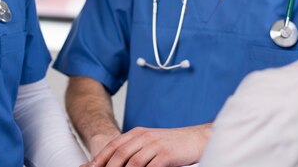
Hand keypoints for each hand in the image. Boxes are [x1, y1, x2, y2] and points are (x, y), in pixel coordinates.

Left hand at [80, 123, 211, 166]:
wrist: (198, 138)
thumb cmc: (173, 144)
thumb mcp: (151, 142)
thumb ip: (134, 150)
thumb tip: (118, 162)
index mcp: (137, 133)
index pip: (113, 146)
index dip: (99, 159)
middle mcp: (144, 137)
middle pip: (119, 155)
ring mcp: (155, 145)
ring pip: (132, 163)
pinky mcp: (166, 155)